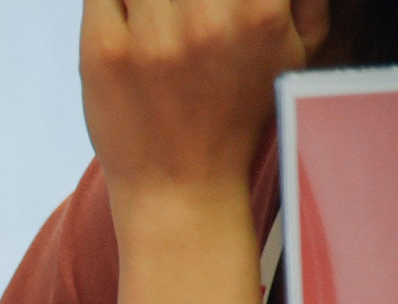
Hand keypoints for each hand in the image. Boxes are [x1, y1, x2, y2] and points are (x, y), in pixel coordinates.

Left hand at [80, 0, 328, 213]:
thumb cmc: (238, 116)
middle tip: (179, 13)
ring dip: (146, 0)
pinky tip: (125, 21)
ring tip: (155, 19)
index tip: (206, 6)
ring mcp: (151, 36)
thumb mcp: (292, 54)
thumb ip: (298, 1)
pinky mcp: (103, 52)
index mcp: (261, 12)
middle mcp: (208, 18)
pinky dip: (113, 3)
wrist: (181, 187)